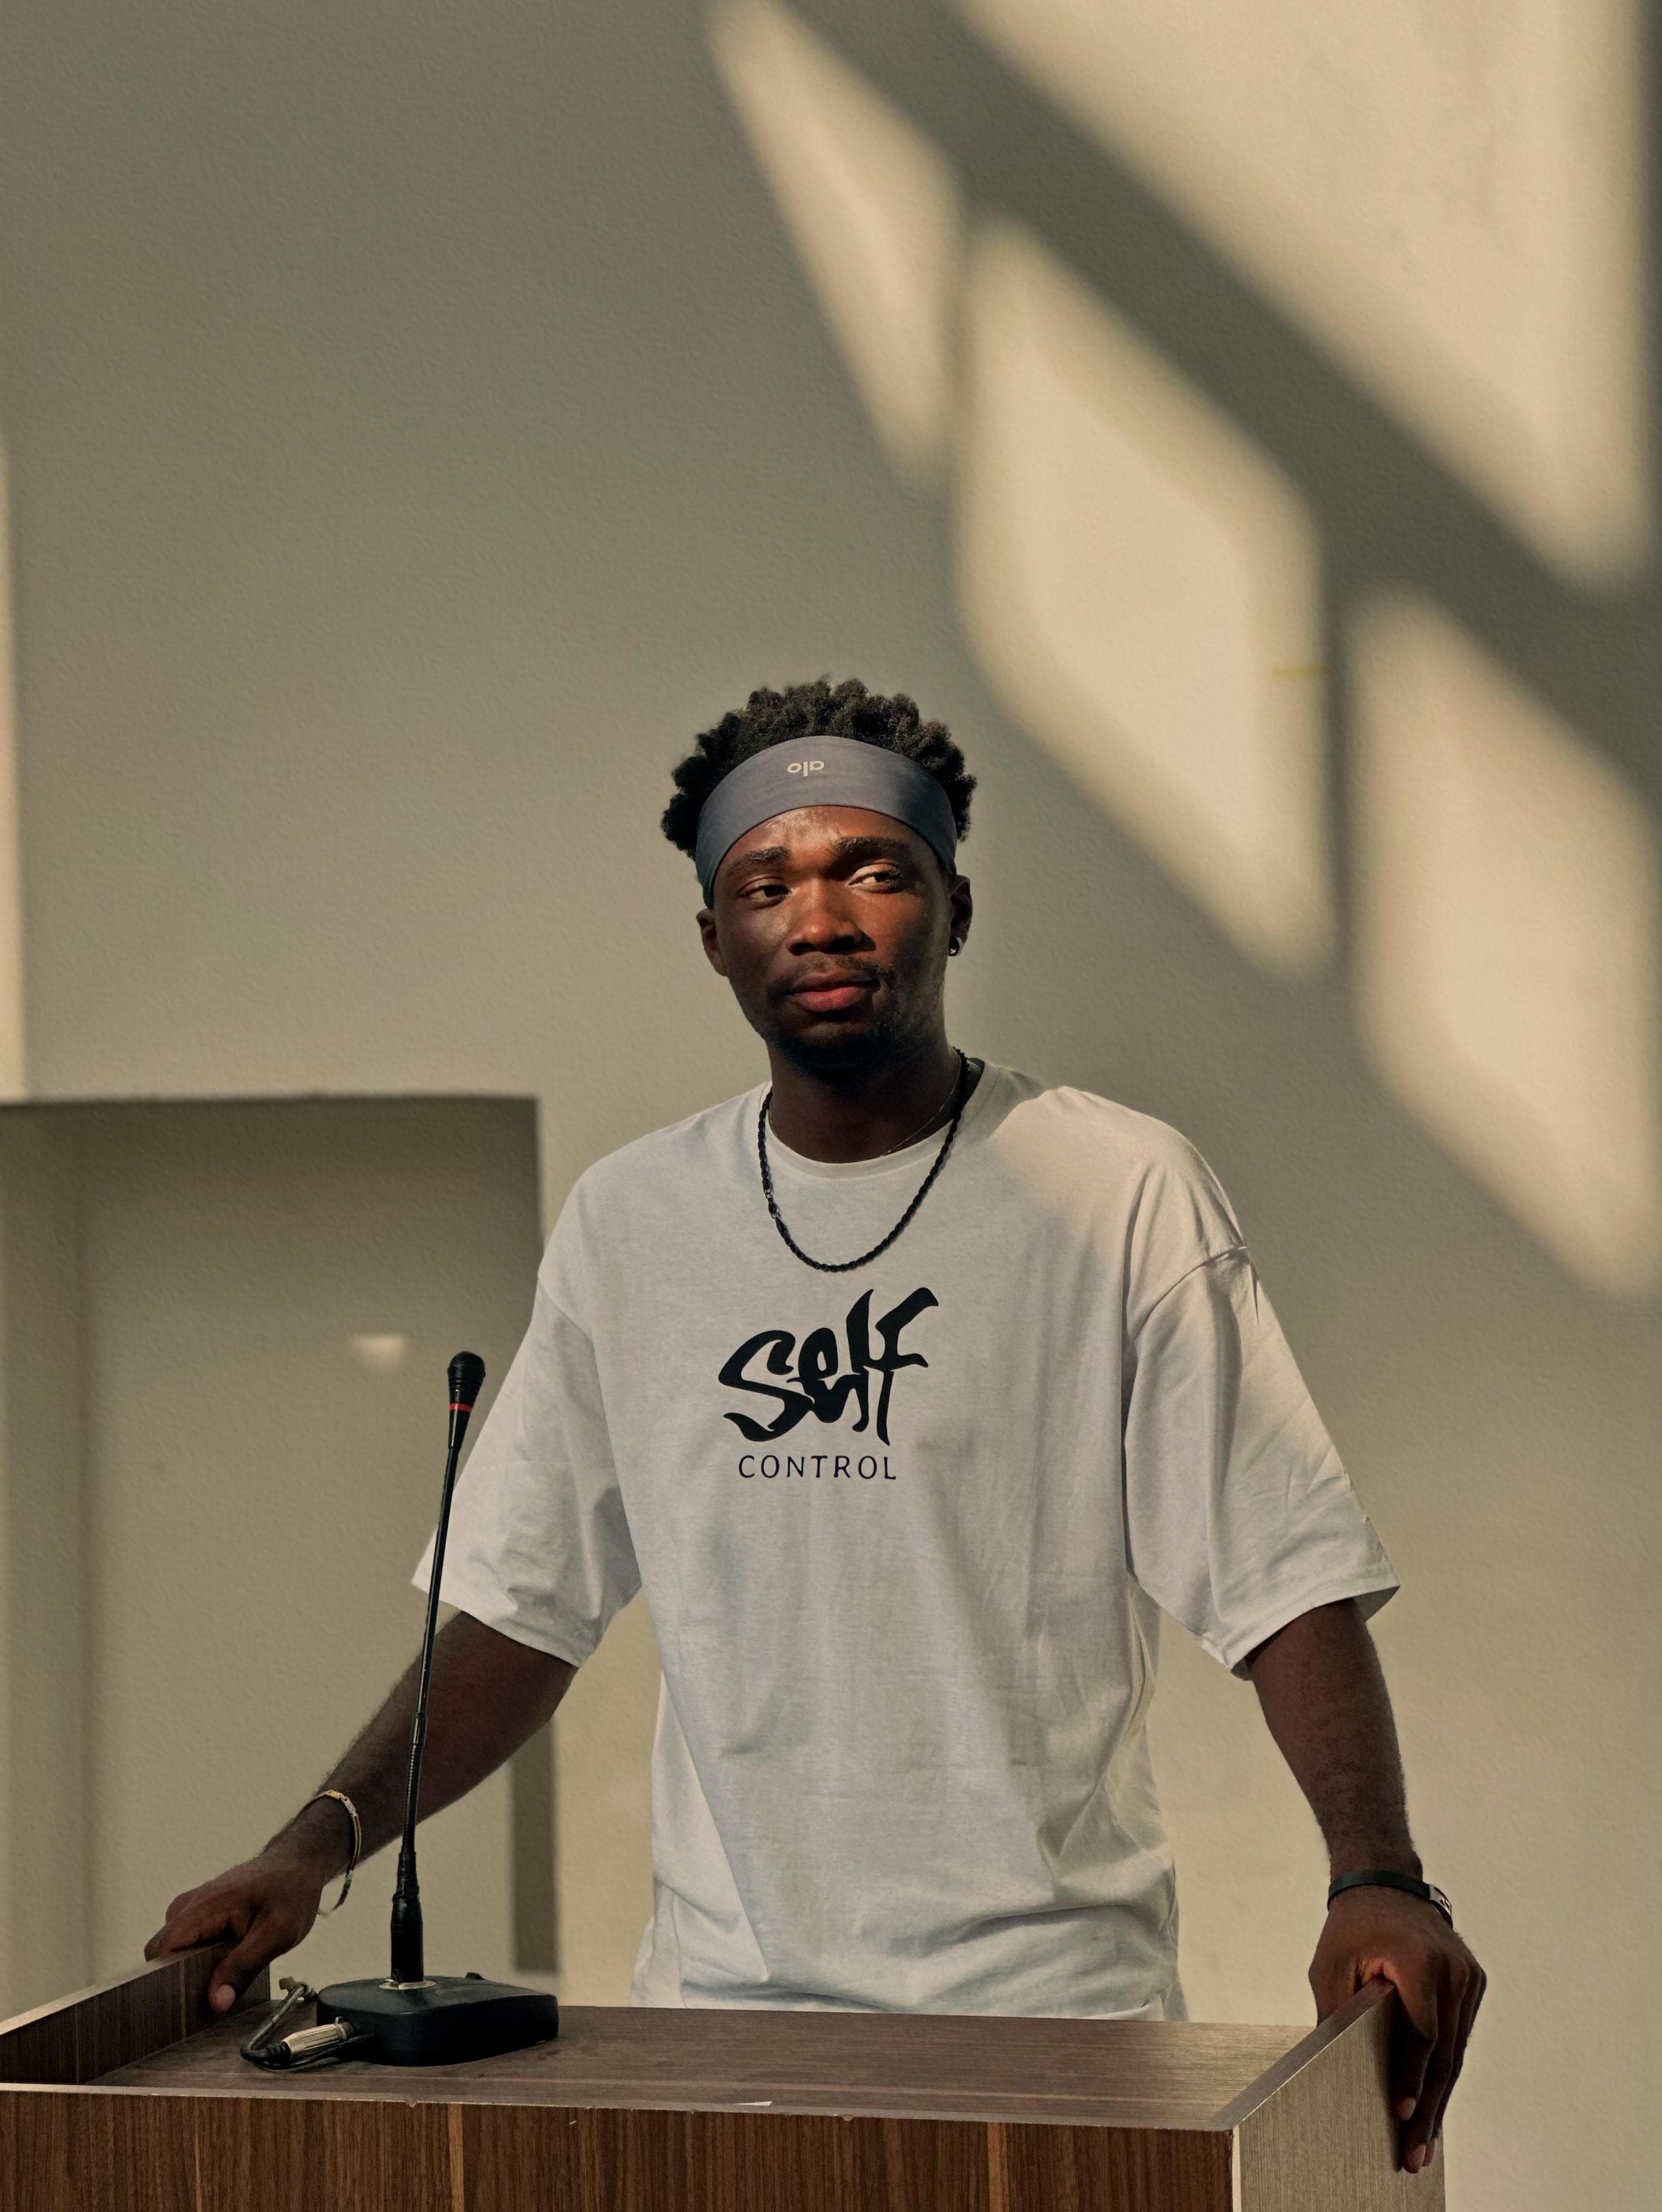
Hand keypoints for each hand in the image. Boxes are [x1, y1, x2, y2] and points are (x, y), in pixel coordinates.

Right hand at [144, 1811, 343, 2014]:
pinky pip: (188, 1943)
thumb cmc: (291, 1892)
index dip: (163, 1981)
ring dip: (192, 1970)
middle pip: (163, 1954)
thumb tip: (215, 2003)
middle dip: (180, 1979)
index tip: (180, 2005)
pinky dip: (200, 1959)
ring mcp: (193, 1908)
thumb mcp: (277, 1934)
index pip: (159, 1951)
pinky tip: (225, 1968)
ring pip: (175, 1951)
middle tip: (210, 1997)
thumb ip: (244, 1968)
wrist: (298, 1863)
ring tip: (222, 1982)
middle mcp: (190, 1905)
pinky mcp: (201, 1913)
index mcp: (203, 1907)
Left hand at [1309, 1886, 1485, 2174]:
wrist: (1384, 1881)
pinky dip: (1444, 2073)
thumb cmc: (1352, 1925)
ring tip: (1423, 2147)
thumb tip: (1329, 2070)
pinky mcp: (1472, 1985)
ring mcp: (1469, 1978)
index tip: (1402, 2115)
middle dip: (1428, 2110)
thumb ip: (1336, 2015)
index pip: (1422, 2034)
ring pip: (1456, 2054)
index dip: (1412, 2077)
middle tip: (1414, 2155)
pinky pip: (1458, 2038)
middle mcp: (1455, 1971)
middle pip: (1444, 2055)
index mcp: (1420, 1961)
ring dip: (1439, 2101)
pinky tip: (1433, 2108)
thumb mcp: (1331, 1965)